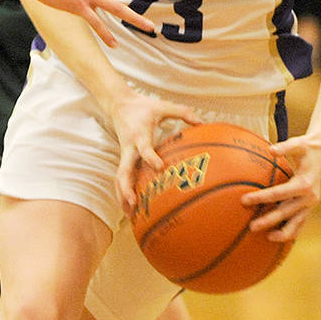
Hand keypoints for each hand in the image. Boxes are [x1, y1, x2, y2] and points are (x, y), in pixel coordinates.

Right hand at [112, 90, 201, 211]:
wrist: (118, 104)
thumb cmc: (143, 106)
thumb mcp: (162, 106)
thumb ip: (182, 112)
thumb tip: (202, 123)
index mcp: (140, 134)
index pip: (144, 148)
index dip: (151, 158)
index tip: (160, 168)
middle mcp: (130, 148)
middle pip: (123, 171)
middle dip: (127, 188)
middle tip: (135, 203)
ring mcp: (125, 155)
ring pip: (119, 178)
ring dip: (122, 196)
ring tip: (130, 215)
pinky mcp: (124, 159)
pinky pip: (121, 177)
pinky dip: (122, 193)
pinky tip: (129, 208)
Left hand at [240, 133, 320, 241]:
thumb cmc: (305, 148)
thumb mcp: (298, 143)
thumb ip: (285, 147)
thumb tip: (270, 149)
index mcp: (304, 183)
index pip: (279, 193)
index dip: (261, 197)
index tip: (244, 200)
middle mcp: (309, 197)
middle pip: (285, 212)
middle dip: (268, 220)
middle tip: (251, 226)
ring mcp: (311, 205)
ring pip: (296, 224)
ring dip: (281, 233)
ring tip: (266, 238)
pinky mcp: (310, 209)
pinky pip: (300, 224)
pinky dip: (290, 232)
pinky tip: (277, 236)